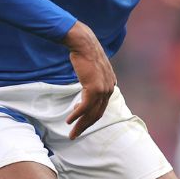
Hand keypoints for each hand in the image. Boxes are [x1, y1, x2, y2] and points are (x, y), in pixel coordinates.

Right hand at [60, 22, 115, 137]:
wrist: (84, 43)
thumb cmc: (85, 54)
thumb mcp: (92, 69)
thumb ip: (93, 79)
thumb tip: (87, 86)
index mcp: (110, 84)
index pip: (101, 107)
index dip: (90, 117)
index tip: (80, 123)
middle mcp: (109, 88)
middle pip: (97, 114)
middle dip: (86, 126)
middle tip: (75, 135)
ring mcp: (103, 89)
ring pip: (91, 113)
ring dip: (80, 125)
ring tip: (71, 133)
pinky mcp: (94, 88)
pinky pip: (84, 107)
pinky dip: (76, 116)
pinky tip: (69, 121)